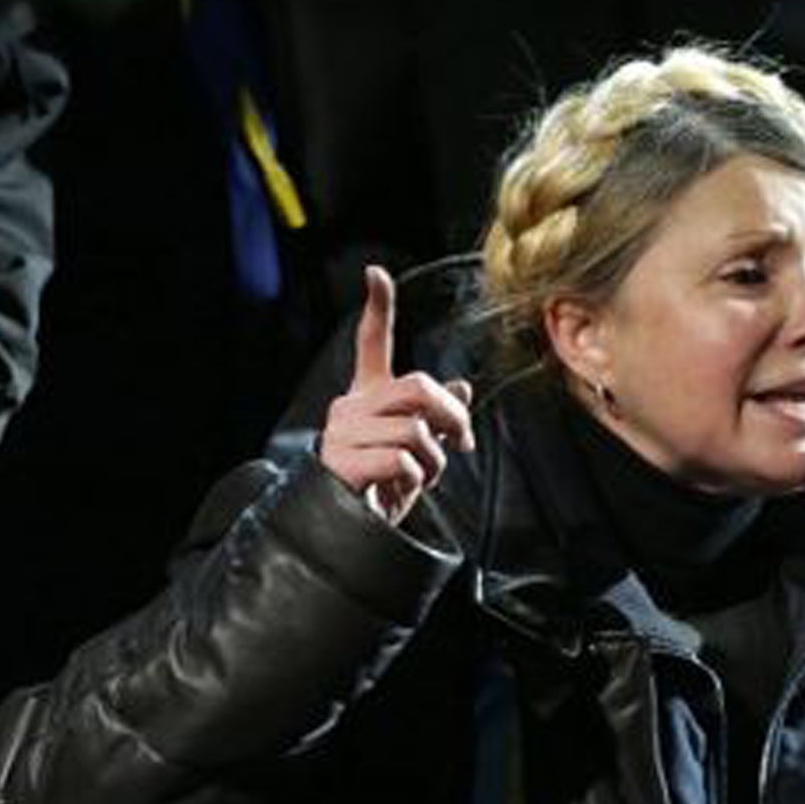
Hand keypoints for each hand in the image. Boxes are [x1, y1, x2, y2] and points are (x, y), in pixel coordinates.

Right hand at [318, 265, 473, 523]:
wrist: (346, 529)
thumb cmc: (381, 488)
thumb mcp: (417, 450)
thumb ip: (434, 419)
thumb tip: (463, 388)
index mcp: (367, 398)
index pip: (370, 344)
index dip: (376, 308)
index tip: (377, 273)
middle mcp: (351, 407)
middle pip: (416, 387)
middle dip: (451, 416)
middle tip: (462, 442)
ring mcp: (343, 432)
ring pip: (415, 430)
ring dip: (435, 462)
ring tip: (420, 477)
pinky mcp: (342, 460)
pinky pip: (402, 460)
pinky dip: (415, 480)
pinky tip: (397, 488)